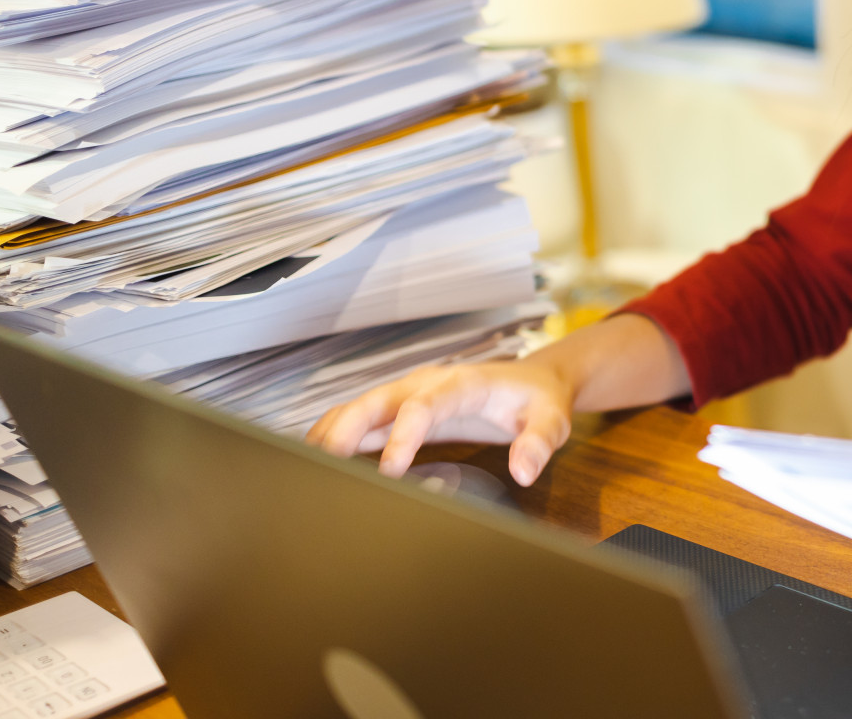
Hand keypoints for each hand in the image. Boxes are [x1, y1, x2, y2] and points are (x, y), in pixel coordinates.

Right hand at [307, 357, 573, 485]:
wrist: (533, 382)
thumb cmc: (539, 401)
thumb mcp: (551, 420)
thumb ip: (539, 442)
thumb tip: (523, 470)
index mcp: (462, 383)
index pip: (425, 404)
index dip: (404, 434)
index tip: (392, 469)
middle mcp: (427, 384)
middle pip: (377, 401)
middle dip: (347, 428)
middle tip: (322, 463)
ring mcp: (410, 395)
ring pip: (360, 409)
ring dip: (331, 433)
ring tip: (300, 465)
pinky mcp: (401, 411)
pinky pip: (361, 421)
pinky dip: (335, 436)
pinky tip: (313, 460)